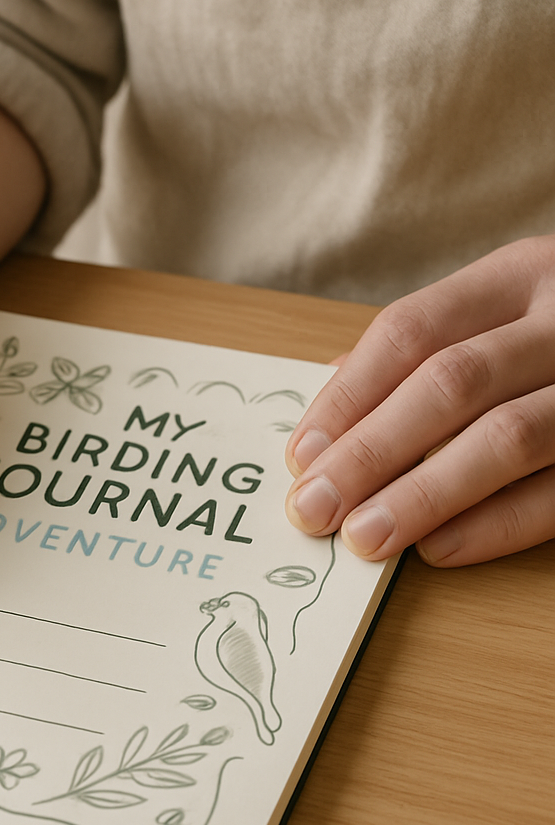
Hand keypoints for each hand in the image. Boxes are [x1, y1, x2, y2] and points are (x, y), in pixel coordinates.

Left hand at [284, 235, 554, 566]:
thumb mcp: (507, 308)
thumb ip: (428, 345)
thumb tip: (333, 397)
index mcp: (523, 274)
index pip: (411, 330)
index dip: (348, 396)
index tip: (302, 455)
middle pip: (449, 384)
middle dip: (369, 452)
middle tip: (311, 509)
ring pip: (508, 437)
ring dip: (425, 495)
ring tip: (363, 539)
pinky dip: (500, 524)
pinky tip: (440, 550)